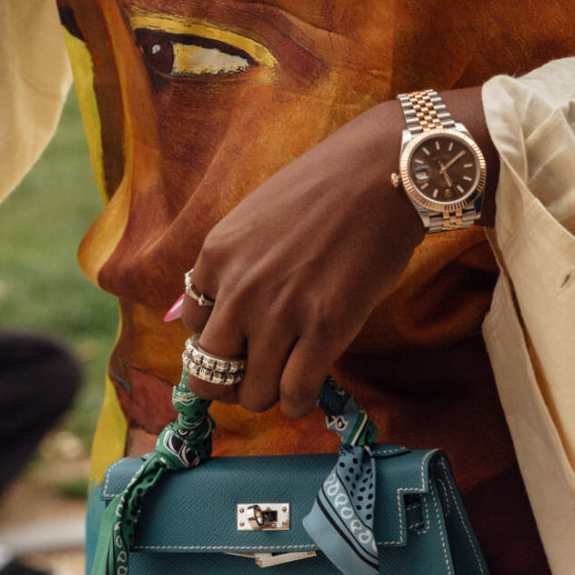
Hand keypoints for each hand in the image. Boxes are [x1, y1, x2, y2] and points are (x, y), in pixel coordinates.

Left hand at [180, 89, 496, 421]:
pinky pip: (296, 393)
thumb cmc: (324, 189)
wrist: (381, 172)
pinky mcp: (326, 328)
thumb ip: (228, 265)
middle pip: (210, 374)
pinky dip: (298, 402)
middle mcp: (239, 289)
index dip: (220, 338)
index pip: (193, 327)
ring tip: (288, 379)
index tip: (244, 337)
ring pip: (253, 393)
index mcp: (216, 256)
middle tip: (258, 374)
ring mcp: (281, 312)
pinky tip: (308, 390)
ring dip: (269, 394)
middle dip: (233, 382)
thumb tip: (194, 314)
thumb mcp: (253, 218)